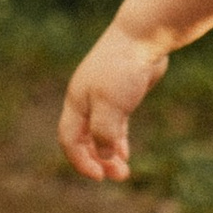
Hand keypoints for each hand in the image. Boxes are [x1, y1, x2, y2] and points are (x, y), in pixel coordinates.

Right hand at [58, 22, 172, 183]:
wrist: (142, 36)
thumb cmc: (122, 69)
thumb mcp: (111, 104)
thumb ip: (104, 132)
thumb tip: (106, 158)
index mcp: (76, 102)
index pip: (70, 140)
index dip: (81, 161)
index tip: (99, 176)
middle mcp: (85, 101)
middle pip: (83, 140)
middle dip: (97, 161)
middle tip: (118, 176)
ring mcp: (103, 97)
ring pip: (99, 133)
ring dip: (108, 154)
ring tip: (123, 170)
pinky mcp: (121, 94)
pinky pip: (113, 124)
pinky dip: (117, 140)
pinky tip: (125, 152)